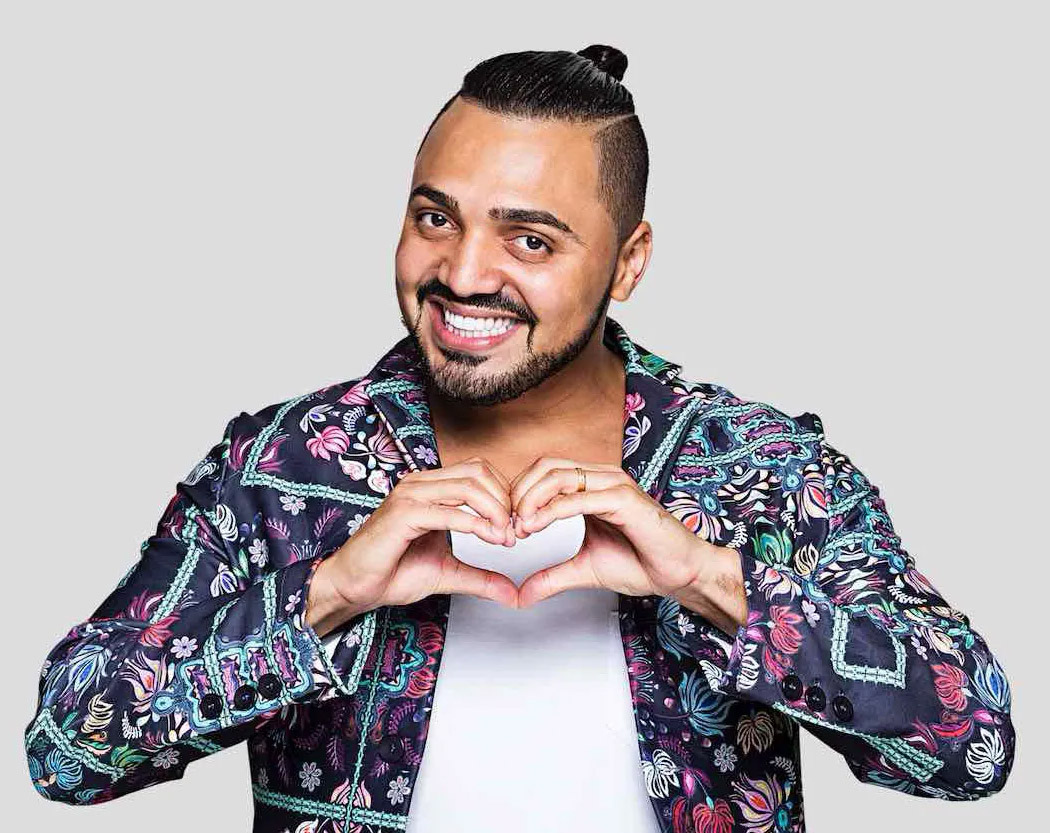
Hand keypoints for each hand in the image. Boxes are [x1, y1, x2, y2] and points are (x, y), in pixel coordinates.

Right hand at [307, 457, 520, 636]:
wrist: (354, 587)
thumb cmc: (392, 573)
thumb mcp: (449, 573)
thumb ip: (482, 577)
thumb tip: (513, 593)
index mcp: (430, 487)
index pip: (480, 472)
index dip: (504, 496)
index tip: (515, 528)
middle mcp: (420, 483)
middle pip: (480, 472)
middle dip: (505, 501)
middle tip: (514, 531)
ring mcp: (410, 495)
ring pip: (469, 485)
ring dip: (495, 510)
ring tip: (504, 537)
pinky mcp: (402, 514)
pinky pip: (448, 511)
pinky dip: (475, 524)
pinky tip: (490, 539)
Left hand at [508, 456, 747, 632]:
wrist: (680, 574)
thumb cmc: (642, 563)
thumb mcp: (583, 570)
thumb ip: (551, 577)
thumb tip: (521, 595)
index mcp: (591, 486)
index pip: (543, 473)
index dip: (518, 495)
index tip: (506, 527)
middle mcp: (601, 478)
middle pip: (544, 467)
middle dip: (518, 494)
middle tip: (507, 526)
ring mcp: (613, 485)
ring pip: (557, 476)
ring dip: (530, 500)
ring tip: (519, 528)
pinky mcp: (624, 499)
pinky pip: (579, 497)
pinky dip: (551, 511)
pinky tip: (534, 527)